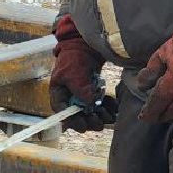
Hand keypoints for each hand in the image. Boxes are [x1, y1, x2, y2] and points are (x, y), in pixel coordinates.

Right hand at [50, 14, 115, 131]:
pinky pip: (100, 105)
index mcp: (59, 94)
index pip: (63, 113)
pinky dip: (107, 108)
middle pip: (78, 116)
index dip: (73, 122)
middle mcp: (69, 98)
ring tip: (110, 116)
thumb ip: (81, 91)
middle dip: (89, 121)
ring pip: (90, 113)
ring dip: (100, 116)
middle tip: (100, 123)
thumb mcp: (74, 74)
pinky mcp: (93, 92)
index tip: (84, 126)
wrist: (86, 45)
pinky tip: (113, 108)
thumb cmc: (75, 58)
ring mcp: (82, 96)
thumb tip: (90, 107)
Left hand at [137, 3, 172, 133]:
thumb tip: (141, 86)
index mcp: (169, 85)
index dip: (148, 114)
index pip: (154, 107)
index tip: (144, 116)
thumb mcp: (163, 53)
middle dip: (160, 116)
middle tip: (157, 114)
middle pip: (168, 115)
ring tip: (170, 117)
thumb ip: (150, 71)